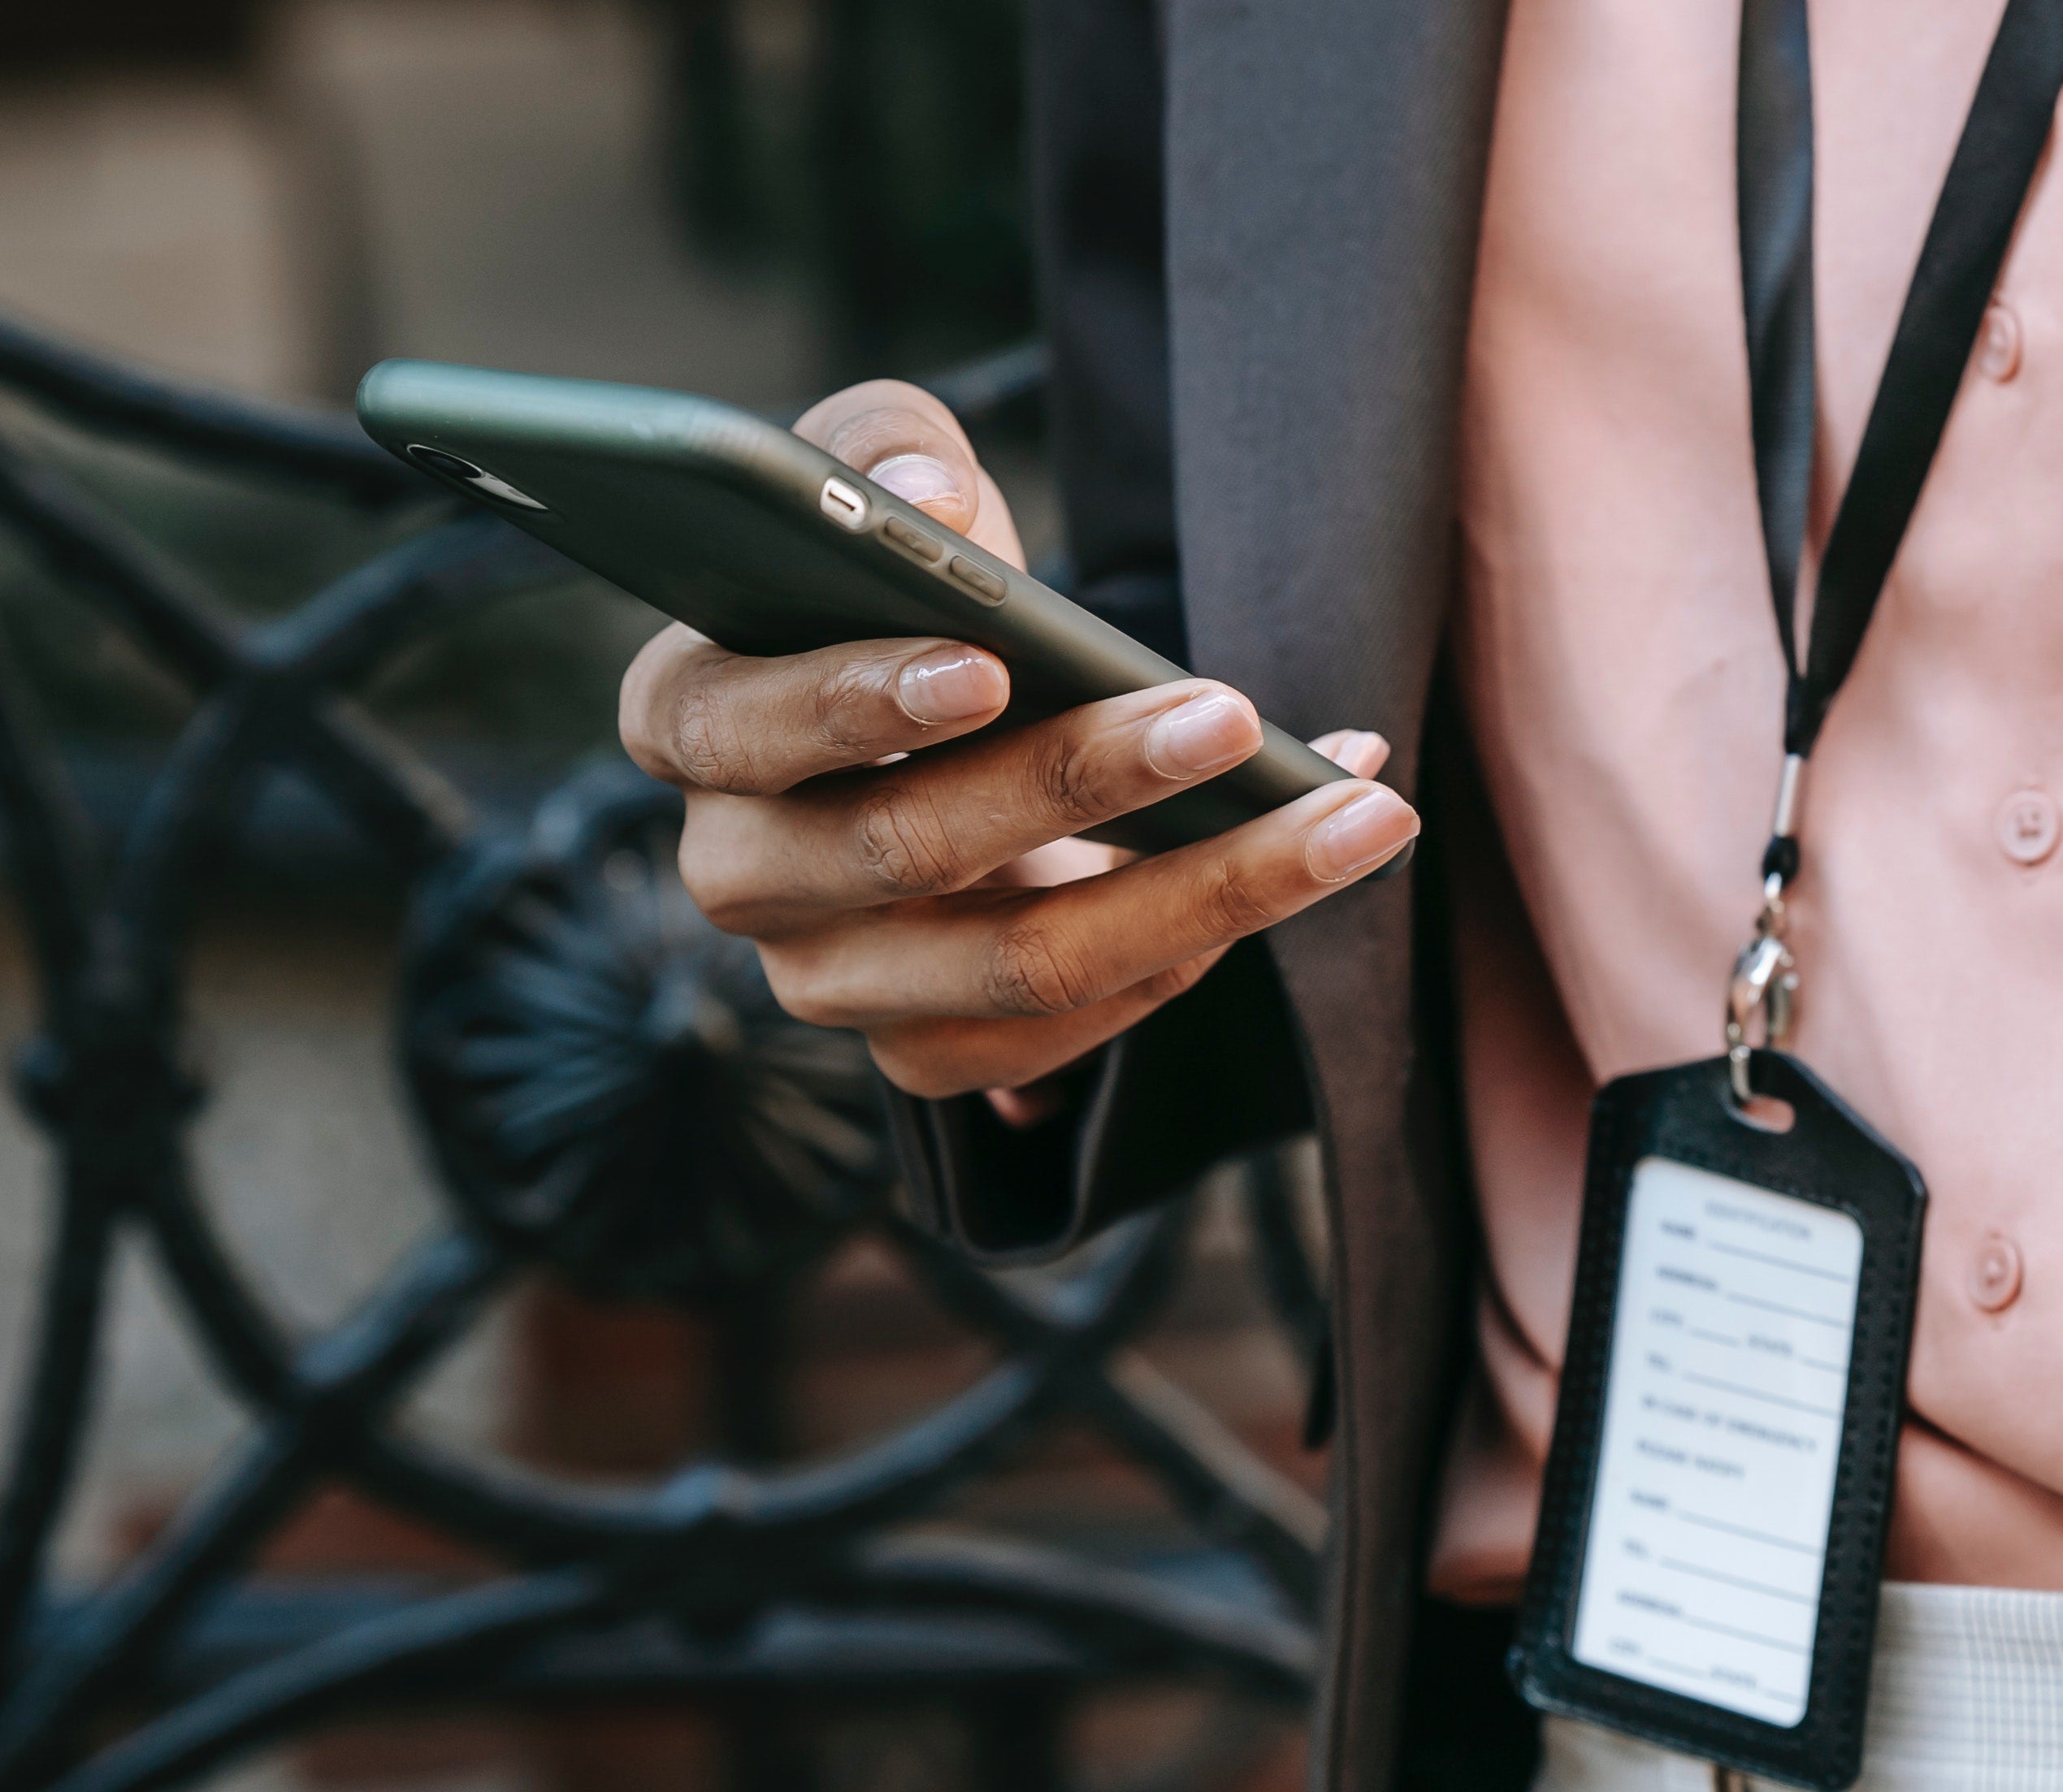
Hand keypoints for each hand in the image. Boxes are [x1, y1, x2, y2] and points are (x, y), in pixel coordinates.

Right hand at [618, 378, 1415, 1112]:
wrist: (947, 721)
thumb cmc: (902, 584)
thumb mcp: (883, 476)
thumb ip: (882, 447)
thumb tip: (922, 489)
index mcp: (690, 720)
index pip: (739, 723)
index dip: (857, 698)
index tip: (990, 663)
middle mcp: (738, 871)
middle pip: (907, 850)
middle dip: (1087, 779)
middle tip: (1234, 716)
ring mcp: (831, 981)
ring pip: (1020, 964)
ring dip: (1204, 890)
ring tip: (1351, 810)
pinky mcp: (925, 1052)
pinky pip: (1066, 1033)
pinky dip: (1199, 950)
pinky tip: (1303, 861)